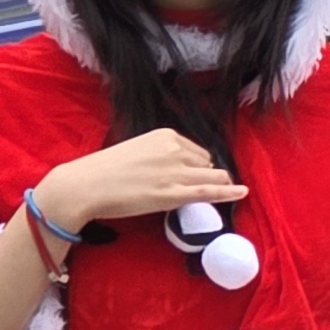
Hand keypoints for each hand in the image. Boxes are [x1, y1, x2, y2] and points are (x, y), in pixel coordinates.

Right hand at [37, 127, 245, 230]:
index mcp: (165, 135)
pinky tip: (242, 193)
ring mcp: (176, 172)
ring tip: (225, 191)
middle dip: (206, 174)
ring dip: (219, 184)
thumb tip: (172, 167)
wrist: (87, 185)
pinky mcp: (173, 194)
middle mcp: (175, 150)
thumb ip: (159, 154)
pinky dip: (228, 193)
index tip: (190, 175)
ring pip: (212, 176)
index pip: (196, 150)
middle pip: (206, 162)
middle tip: (196, 187)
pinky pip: (208, 191)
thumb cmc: (105, 169)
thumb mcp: (137, 149)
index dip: (196, 165)